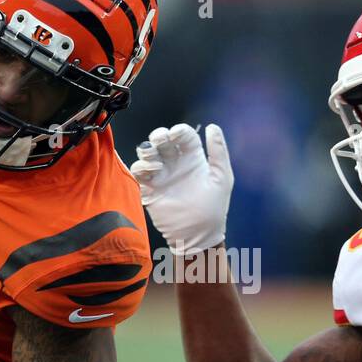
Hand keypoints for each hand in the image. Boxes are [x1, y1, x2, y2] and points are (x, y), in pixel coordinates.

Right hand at [130, 123, 232, 255]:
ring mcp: (162, 175)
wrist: (198, 234)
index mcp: (193, 158)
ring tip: (154, 156)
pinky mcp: (150, 189)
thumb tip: (212, 127)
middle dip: (159, 135)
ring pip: (147, 153)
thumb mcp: (222, 177)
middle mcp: (176, 164)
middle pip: (162, 140)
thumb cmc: (214, 208)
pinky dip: (141, 166)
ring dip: (147, 149)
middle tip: (161, 140)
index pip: (183, 136)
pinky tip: (152, 170)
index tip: (177, 134)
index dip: (178, 131)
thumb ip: (218, 151)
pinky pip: (139, 171)